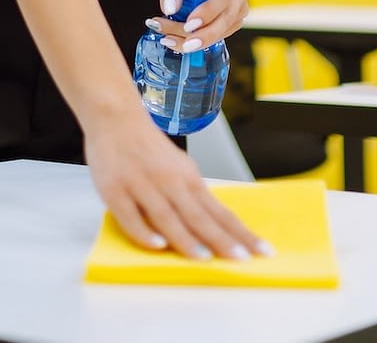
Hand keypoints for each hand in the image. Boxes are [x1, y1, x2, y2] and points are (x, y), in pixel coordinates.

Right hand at [86, 110, 265, 259]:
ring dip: (185, 238)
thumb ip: (193, 196)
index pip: (219, 212)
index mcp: (188, 178)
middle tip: (240, 258)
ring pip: (166, 216)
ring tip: (204, 258)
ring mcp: (141, 185)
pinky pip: (129, 215)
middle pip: (198, 216)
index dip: (240, 233)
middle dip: (220, 239)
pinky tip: (157, 245)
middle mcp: (168, 181)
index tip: (261, 251)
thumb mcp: (179, 167)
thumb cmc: (148, 148)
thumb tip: (216, 227)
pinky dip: (143, 231)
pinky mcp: (114, 190)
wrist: (115, 116)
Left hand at [147, 0, 251, 50]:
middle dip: (203, 35)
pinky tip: (178, 41)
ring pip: (223, 30)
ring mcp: (240, 6)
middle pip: (227, 18)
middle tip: (181, 44)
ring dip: (196, 40)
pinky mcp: (234, 20)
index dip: (209, 11)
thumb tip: (170, 9)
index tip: (188, 24)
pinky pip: (220, 36)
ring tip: (168, 39)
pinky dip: (199, 42)